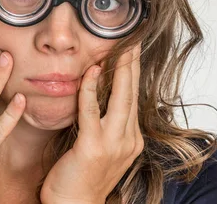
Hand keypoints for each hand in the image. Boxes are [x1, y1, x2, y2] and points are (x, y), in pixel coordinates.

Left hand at [40, 43, 143, 203]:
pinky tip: (91, 72)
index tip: (134, 50)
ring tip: (121, 47)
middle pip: (132, 93)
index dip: (134, 72)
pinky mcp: (93, 148)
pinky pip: (91, 112)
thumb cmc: (82, 177)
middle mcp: (128, 140)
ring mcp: (113, 145)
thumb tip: (99, 93)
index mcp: (131, 139)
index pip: (134, 97)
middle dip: (133, 64)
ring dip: (121, 70)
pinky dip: (91, 90)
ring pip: (120, 99)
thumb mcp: (101, 147)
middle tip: (133, 39)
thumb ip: (105, 122)